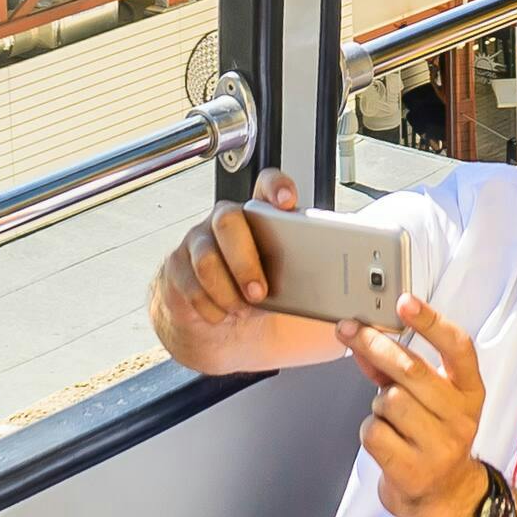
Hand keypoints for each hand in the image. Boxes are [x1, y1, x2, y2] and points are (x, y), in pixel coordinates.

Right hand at [153, 175, 303, 355]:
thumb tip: (339, 280)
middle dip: (245, 260)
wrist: (225, 332)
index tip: (287, 202)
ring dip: (227, 292)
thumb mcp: (290, 286)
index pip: (266, 184)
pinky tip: (222, 314)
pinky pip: (190, 286)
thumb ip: (308, 273)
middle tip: (259, 292)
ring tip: (242, 309)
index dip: (275, 187)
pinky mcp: (176, 269)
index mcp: (259, 217)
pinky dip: (211, 308)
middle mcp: (225, 222)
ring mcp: (197, 243)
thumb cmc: (261, 299)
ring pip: (206, 258)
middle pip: (228, 220)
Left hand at [347, 298, 491, 516]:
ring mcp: (440, 446)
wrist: (446, 498)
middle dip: (375, 346)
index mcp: (470, 391)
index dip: (431, 322)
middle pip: (411, 370)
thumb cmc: (433, 437)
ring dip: (378, 406)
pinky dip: (371, 431)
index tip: (405, 301)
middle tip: (349, 330)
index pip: (458, 348)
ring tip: (392, 420)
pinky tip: (386, 441)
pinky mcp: (414, 470)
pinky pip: (374, 432)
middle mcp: (461, 417)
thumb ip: (399, 370)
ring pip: (388, 401)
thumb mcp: (429, 400)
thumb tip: (362, 338)